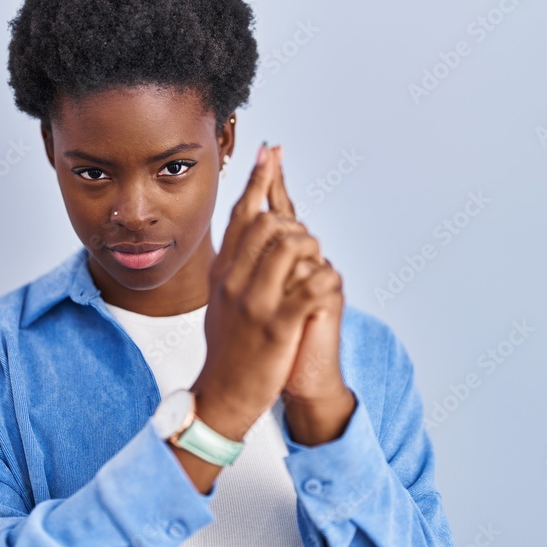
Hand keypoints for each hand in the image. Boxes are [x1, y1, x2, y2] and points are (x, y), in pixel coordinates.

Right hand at [193, 143, 335, 440]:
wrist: (223, 395)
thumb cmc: (227, 348)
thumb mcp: (220, 299)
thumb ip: (233, 264)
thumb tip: (249, 230)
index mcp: (222, 270)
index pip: (241, 214)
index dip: (259, 179)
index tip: (271, 151)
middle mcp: (234, 279)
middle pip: (270, 222)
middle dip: (297, 225)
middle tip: (305, 246)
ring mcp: (254, 301)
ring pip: (294, 246)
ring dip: (314, 252)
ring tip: (314, 271)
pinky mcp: (277, 325)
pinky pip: (312, 286)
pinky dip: (325, 282)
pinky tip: (323, 291)